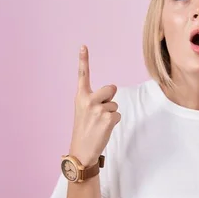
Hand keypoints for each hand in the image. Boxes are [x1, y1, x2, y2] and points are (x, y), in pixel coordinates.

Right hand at [69, 45, 120, 166]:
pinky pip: (117, 115)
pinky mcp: (108, 118)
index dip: (83, 60)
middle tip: (100, 112)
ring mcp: (98, 109)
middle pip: (111, 88)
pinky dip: (113, 122)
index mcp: (80, 97)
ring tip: (99, 124)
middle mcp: (88, 100)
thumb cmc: (84, 130)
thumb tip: (111, 92)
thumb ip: (94, 99)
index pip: (83, 75)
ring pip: (115, 104)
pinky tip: (103, 129)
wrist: (81, 150)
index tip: (83, 46)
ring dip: (111, 114)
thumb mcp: (84, 111)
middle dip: (110, 98)